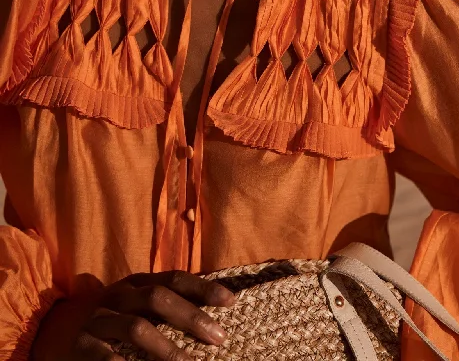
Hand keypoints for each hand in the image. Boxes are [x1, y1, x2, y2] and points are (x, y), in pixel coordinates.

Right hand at [33, 270, 235, 360]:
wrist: (55, 328)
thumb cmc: (112, 317)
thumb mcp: (136, 302)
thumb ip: (167, 302)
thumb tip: (217, 310)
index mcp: (136, 282)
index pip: (174, 278)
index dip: (203, 288)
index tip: (231, 302)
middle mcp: (119, 295)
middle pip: (158, 298)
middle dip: (191, 317)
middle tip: (218, 337)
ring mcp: (99, 319)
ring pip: (136, 327)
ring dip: (166, 348)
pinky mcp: (81, 346)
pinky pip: (107, 358)